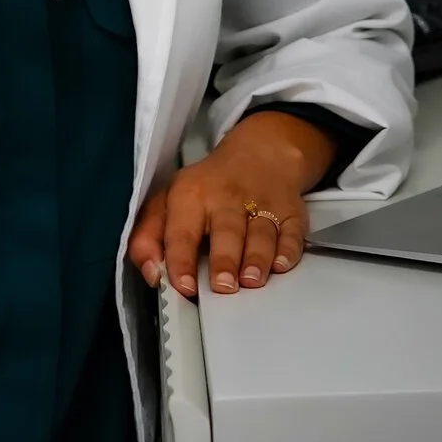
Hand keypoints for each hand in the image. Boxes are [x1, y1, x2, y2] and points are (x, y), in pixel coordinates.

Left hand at [126, 110, 335, 297]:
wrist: (259, 155)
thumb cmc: (207, 189)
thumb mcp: (169, 202)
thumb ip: (149, 237)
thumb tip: (150, 273)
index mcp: (190, 195)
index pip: (182, 231)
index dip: (181, 260)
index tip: (184, 287)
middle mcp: (227, 198)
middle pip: (226, 230)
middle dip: (224, 259)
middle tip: (223, 286)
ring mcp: (262, 203)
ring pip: (260, 232)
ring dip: (257, 257)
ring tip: (251, 280)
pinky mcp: (290, 212)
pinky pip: (293, 232)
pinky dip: (289, 249)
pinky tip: (281, 264)